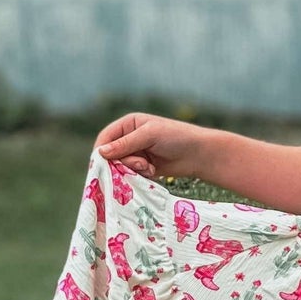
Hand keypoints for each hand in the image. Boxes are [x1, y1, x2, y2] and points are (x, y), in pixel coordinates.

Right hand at [93, 112, 207, 181]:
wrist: (199, 154)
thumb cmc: (176, 137)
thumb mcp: (149, 135)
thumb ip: (125, 144)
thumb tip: (100, 153)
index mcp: (129, 124)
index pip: (105, 138)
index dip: (101, 151)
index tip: (102, 164)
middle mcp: (129, 138)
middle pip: (110, 155)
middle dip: (122, 162)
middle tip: (139, 164)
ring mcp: (136, 153)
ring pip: (120, 167)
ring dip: (132, 169)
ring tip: (148, 167)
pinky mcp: (142, 167)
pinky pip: (130, 175)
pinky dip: (139, 175)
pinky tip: (152, 171)